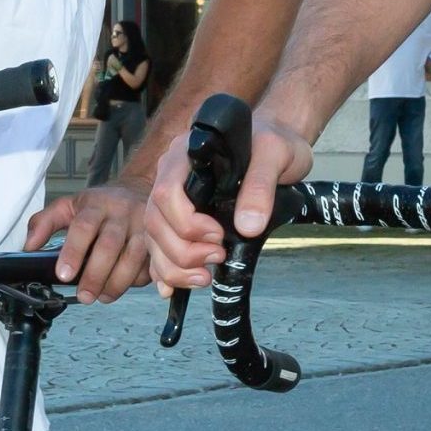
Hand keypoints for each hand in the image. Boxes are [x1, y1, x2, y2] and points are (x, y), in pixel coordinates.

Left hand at [25, 176, 154, 304]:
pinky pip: (152, 263)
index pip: (83, 227)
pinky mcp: (158, 240)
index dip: (73, 252)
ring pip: (134, 257)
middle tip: (84, 296)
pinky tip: (129, 287)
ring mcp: (143, 226)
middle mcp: (121, 213)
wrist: (139, 189)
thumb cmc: (100, 204)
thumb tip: (28, 247)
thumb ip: (44, 223)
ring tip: (103, 297)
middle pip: (109, 245)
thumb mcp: (69, 205)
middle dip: (95, 275)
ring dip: (118, 282)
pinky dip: (142, 279)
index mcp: (96, 205)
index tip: (63, 275)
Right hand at [141, 113, 315, 285]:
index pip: (166, 192)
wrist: (277, 146)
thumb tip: (247, 226)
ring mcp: (173, 198)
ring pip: (153, 238)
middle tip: (217, 257)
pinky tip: (175, 287)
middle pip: (155, 220)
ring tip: (204, 276)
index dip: (186, 222)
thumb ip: (261, 186)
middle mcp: (172, 174)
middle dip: (181, 250)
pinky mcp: (180, 217)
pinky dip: (165, 271)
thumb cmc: (274, 144)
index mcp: (187, 154)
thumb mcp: (276, 155)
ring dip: (173, 266)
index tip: (218, 234)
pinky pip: (159, 247)